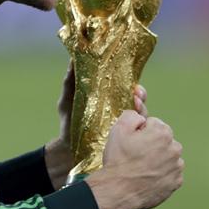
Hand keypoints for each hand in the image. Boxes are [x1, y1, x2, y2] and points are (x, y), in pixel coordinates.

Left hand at [45, 62, 149, 188]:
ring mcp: (121, 129)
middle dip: (142, 99)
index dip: (136, 90)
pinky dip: (140, 133)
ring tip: (137, 108)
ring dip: (143, 114)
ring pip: (141, 120)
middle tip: (138, 96)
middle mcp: (119, 114)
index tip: (136, 87)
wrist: (65, 150)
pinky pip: (136, 138)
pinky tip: (138, 130)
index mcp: (110, 101)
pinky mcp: (121, 143)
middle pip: (139, 105)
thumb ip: (70, 81)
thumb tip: (73, 59)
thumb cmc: (68, 122)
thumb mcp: (68, 100)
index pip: (129, 92)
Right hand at [87, 110, 183, 208]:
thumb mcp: (118, 129)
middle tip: (135, 152)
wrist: (119, 190)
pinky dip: (161, 172)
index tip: (133, 139)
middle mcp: (174, 148)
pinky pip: (170, 171)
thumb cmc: (119, 161)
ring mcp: (177, 167)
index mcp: (162, 132)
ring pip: (167, 155)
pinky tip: (147, 175)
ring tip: (140, 165)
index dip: (140, 130)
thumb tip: (140, 117)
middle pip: (163, 138)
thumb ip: (132, 115)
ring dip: (158, 157)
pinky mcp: (176, 182)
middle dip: (151, 142)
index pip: (153, 123)